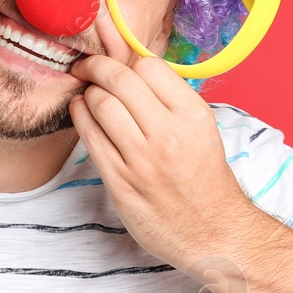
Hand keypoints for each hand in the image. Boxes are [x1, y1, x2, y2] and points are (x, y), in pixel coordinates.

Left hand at [68, 52, 253, 271]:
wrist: (212, 232)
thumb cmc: (204, 178)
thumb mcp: (202, 129)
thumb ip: (170, 99)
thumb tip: (133, 68)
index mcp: (193, 115)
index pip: (149, 66)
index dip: (127, 60)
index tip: (117, 63)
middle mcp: (168, 134)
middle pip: (119, 80)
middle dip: (96, 66)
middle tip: (87, 67)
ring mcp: (141, 160)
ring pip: (99, 104)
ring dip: (87, 92)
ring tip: (86, 93)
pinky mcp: (120, 182)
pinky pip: (90, 137)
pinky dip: (79, 117)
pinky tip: (80, 112)